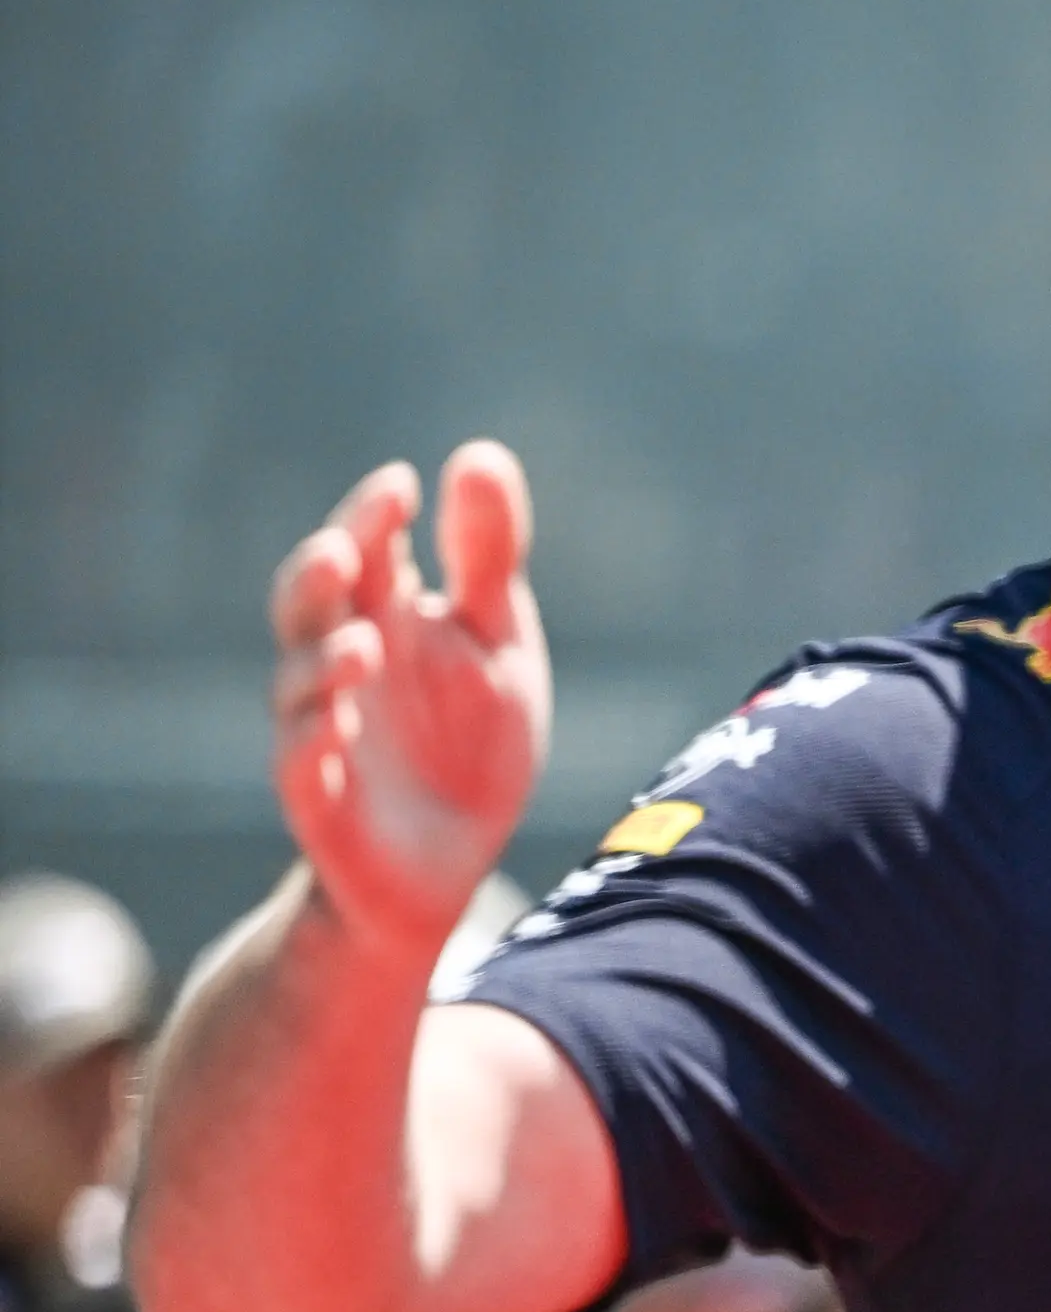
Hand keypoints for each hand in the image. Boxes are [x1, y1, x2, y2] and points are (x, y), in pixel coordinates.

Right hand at [270, 444, 550, 953]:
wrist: (453, 859)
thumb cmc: (468, 739)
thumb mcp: (496, 641)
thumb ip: (487, 558)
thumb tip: (479, 453)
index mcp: (383, 617)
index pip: (363, 551)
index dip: (372, 518)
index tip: (403, 483)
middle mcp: (339, 666)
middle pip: (306, 605)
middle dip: (318, 577)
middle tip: (346, 549)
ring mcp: (322, 731)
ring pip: (293, 685)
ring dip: (320, 662)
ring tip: (364, 646)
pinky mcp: (319, 799)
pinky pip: (297, 766)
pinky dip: (310, 742)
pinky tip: (336, 723)